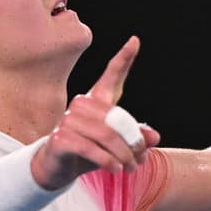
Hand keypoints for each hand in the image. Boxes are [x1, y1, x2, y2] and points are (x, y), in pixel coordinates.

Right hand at [31, 36, 161, 189]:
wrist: (55, 170)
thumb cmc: (87, 153)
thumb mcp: (115, 147)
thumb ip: (135, 140)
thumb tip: (154, 137)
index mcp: (96, 101)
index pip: (111, 76)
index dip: (123, 58)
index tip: (135, 41)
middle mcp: (80, 105)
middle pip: (116, 118)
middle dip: (133, 142)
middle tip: (141, 159)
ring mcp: (68, 120)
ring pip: (106, 135)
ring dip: (122, 155)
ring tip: (130, 168)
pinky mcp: (59, 138)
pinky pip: (90, 148)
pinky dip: (107, 161)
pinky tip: (116, 170)